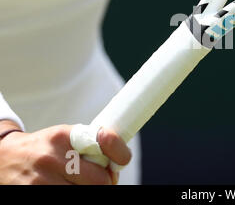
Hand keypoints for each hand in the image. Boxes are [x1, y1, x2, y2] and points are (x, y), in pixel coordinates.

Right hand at [0, 123, 130, 184]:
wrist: (2, 158)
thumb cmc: (42, 149)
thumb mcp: (63, 138)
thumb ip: (89, 146)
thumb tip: (116, 165)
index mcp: (65, 136)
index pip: (104, 141)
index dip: (120, 153)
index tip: (121, 161)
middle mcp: (53, 156)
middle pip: (100, 179)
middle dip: (105, 181)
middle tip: (102, 180)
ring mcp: (42, 179)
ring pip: (85, 192)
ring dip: (90, 189)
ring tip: (80, 183)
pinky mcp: (32, 193)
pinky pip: (67, 198)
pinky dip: (72, 193)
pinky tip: (66, 187)